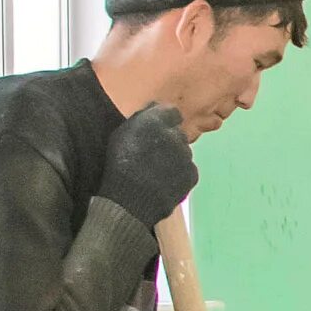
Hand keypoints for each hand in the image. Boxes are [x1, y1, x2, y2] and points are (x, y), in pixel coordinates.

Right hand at [99, 103, 198, 227]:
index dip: (165, 120)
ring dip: (174, 158)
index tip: (157, 129)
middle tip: (154, 154)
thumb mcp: (121, 134)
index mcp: (155, 121)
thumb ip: (141, 120)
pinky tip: (165, 182)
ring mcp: (186, 156)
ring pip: (184, 152)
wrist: (129, 200)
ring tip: (157, 171)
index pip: (171, 112)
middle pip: (178, 133)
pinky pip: (188, 169)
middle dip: (169, 140)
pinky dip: (180, 174)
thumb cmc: (118, 165)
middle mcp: (175, 135)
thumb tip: (155, 110)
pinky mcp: (192, 174)